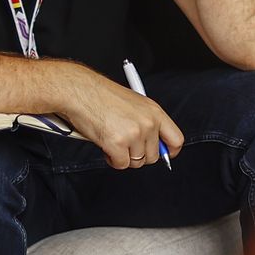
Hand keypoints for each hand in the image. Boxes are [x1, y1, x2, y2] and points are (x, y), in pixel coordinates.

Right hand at [52, 63, 184, 170]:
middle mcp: (148, 123)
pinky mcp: (118, 144)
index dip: (170, 151)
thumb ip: (147, 122)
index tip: (163, 155)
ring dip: (123, 157)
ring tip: (112, 141)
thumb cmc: (100, 96)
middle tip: (124, 146)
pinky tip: (105, 146)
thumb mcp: (134, 104)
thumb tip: (153, 142)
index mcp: (155, 112)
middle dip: (138, 156)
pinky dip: (111, 159)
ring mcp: (134, 134)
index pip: (176, 140)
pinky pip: (120, 164)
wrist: (78, 91)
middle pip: (153, 156)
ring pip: (136, 162)